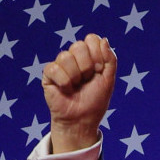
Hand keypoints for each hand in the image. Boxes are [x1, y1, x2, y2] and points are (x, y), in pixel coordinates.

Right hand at [42, 33, 116, 152]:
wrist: (82, 119)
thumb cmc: (95, 101)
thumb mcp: (109, 80)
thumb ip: (110, 60)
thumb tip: (104, 39)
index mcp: (90, 56)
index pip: (91, 39)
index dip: (97, 54)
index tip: (99, 70)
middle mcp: (74, 58)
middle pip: (79, 45)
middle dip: (87, 66)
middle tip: (87, 80)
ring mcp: (61, 65)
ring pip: (66, 56)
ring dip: (75, 76)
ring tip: (76, 86)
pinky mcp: (49, 74)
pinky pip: (54, 68)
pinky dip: (64, 82)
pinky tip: (65, 90)